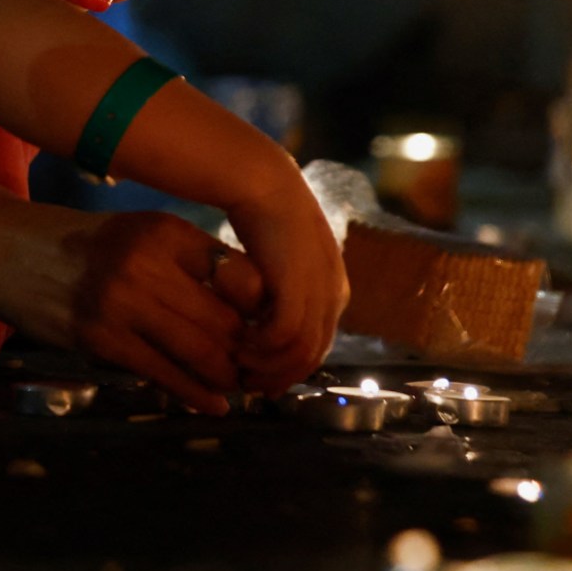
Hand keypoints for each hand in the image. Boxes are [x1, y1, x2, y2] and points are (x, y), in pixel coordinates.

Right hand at [0, 200, 257, 413]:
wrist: (10, 253)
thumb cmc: (88, 246)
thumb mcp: (143, 233)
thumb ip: (193, 260)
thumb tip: (256, 301)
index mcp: (167, 232)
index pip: (238, 276)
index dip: (263, 310)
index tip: (276, 330)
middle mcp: (147, 262)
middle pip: (225, 319)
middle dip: (250, 351)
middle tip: (264, 369)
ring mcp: (122, 302)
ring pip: (200, 351)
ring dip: (226, 377)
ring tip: (240, 386)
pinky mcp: (101, 338)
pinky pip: (163, 374)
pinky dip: (195, 395)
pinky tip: (214, 404)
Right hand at [221, 167, 347, 394]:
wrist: (265, 185)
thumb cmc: (264, 222)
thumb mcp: (279, 265)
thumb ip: (279, 296)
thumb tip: (262, 326)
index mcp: (333, 291)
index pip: (318, 345)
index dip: (290, 369)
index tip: (262, 381)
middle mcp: (333, 296)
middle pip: (312, 356)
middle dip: (278, 376)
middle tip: (246, 385)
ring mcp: (320, 293)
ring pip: (299, 352)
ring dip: (267, 366)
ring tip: (237, 366)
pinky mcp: (299, 288)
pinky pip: (284, 336)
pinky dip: (261, 348)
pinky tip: (238, 344)